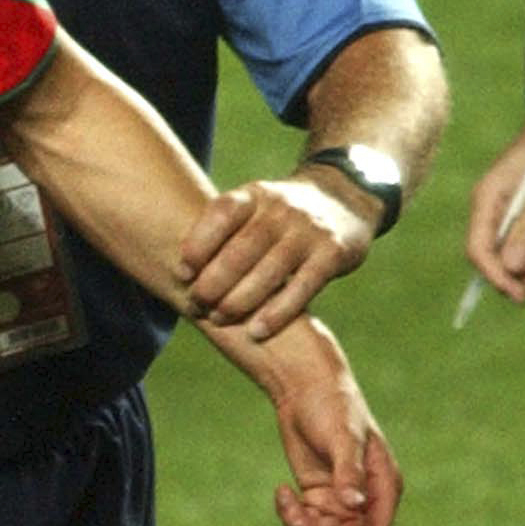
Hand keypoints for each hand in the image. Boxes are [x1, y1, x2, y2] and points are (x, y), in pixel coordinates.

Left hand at [178, 175, 372, 338]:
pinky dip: (277, 312)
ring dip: (240, 300)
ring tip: (218, 318)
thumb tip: (180, 272)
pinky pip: (303, 287)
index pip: (221, 213)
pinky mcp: (333, 253)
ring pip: (270, 270)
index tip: (181, 272)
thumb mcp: (254, 207)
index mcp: (254, 194)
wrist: (344, 198)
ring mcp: (308, 231)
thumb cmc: (280, 215)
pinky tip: (256, 331)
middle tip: (196, 304)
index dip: (198, 243)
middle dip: (214, 280)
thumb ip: (225, 231)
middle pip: (242, 248)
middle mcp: (280, 209)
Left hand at [253, 317, 401, 525]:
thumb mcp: (343, 437)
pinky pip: (307, 521)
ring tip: (286, 500)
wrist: (304, 387)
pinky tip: (282, 491)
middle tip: (300, 523)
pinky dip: (292, 515)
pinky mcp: (318, 494)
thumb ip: (349, 472)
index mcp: (384, 486)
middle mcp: (366, 498)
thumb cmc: (333, 405)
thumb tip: (354, 505)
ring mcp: (341, 498)